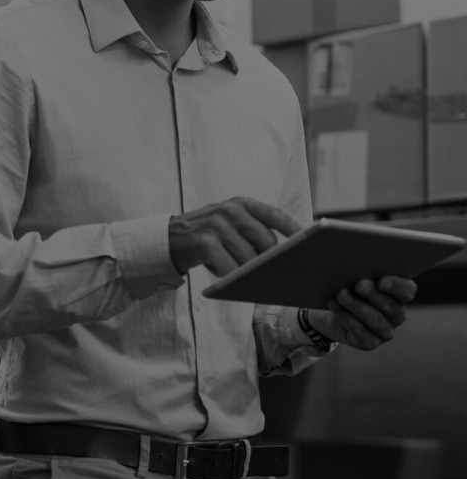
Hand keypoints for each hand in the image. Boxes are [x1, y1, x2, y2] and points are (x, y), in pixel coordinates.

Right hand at [168, 196, 302, 275]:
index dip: (294, 229)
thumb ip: (254, 229)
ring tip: (239, 272)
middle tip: (270, 272)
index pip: (275, 214)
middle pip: (266, 241)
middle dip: (270, 260)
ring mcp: (216, 225)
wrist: (169, 238)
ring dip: (247, 271)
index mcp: (241, 203)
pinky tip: (224, 274)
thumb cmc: (208, 234)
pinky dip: (230, 275)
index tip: (309, 242)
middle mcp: (229, 210)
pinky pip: (229, 267)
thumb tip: (283, 255)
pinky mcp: (204, 243)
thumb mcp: (231, 222)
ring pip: (248, 258)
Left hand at [307, 276, 416, 350]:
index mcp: (398, 296)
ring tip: (340, 294)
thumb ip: (360, 269)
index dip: (397, 286)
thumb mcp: (354, 276)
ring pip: (374, 320)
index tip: (381, 281)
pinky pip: (360, 331)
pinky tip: (334, 304)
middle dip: (373, 295)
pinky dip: (345, 316)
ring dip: (356, 306)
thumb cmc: (347, 286)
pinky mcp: (369, 343)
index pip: (407, 290)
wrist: (331, 310)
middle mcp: (396, 315)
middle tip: (359, 284)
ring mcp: (385, 332)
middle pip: (391, 306)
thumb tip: (353, 260)